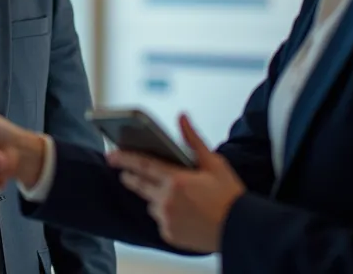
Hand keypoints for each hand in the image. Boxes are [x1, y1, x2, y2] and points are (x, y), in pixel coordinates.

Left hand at [107, 113, 244, 253]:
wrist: (240, 230)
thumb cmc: (229, 196)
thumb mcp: (214, 163)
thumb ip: (193, 140)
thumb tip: (182, 117)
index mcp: (176, 180)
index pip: (143, 165)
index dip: (125, 158)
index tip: (111, 154)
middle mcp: (167, 200)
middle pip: (139, 185)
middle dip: (131, 178)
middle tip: (125, 173)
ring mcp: (167, 219)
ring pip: (151, 205)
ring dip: (155, 198)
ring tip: (175, 197)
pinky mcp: (169, 234)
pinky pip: (161, 221)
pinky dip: (167, 215)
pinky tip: (183, 213)